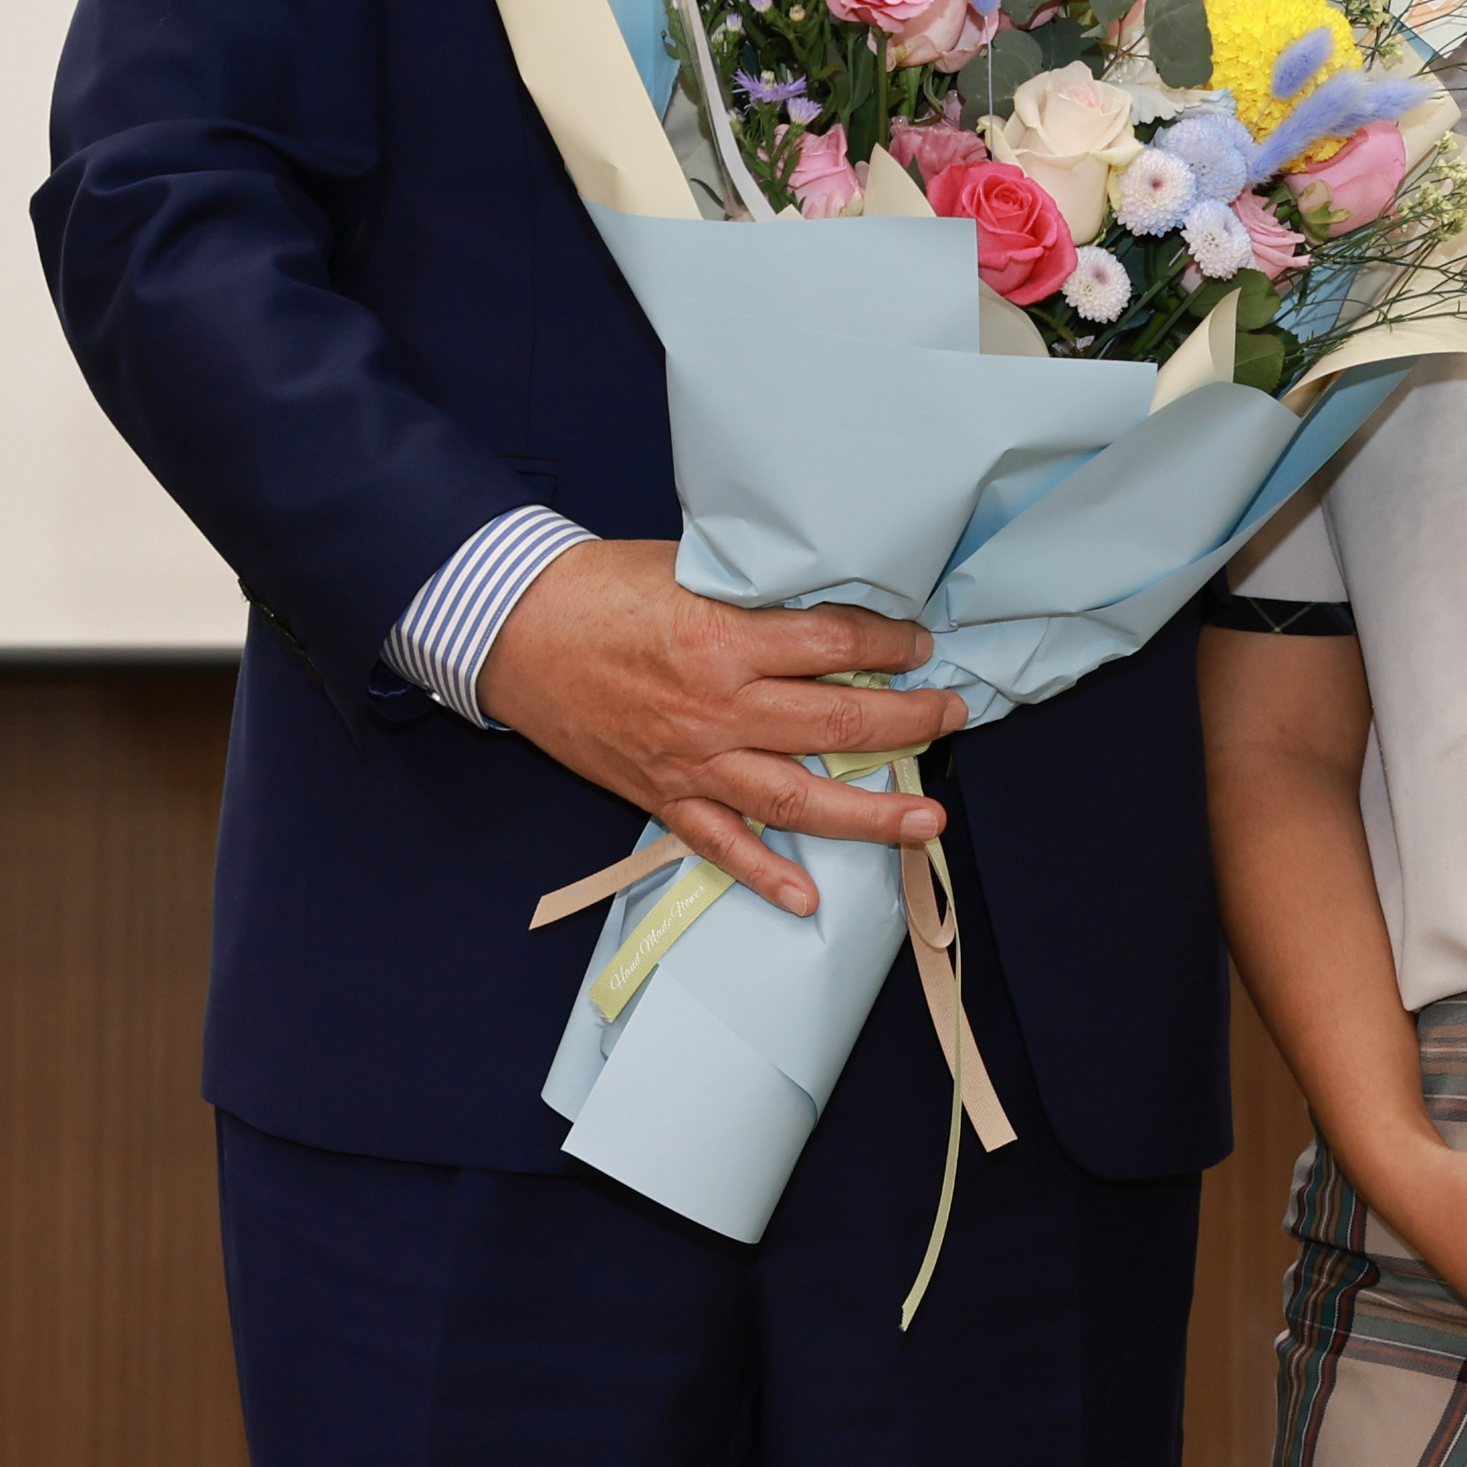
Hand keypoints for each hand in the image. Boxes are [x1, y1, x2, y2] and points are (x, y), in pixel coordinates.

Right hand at [475, 540, 961, 917]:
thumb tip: (826, 609)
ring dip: (868, 813)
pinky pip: (719, 844)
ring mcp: (691, 759)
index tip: (920, 644)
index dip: (890, 643)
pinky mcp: (660, 793)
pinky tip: (806, 896)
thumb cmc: (599, 588)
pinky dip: (763, 873)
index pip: (835, 644)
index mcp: (725, 638)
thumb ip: (755, 597)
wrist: (514, 629)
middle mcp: (717, 707)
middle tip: (952, 717)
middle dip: (907, 723)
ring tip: (926, 822)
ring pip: (795, 797)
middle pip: (835, 722)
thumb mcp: (689, 570)